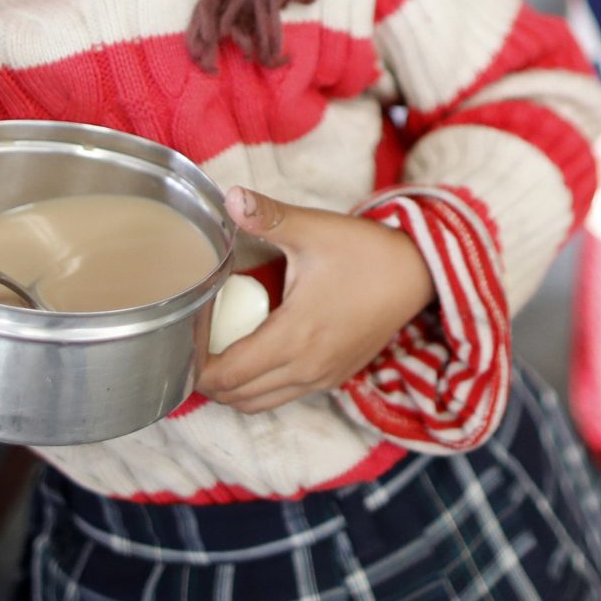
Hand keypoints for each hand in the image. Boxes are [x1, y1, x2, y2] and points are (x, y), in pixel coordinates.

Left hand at [198, 186, 436, 414]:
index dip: (195, 366)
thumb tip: (228, 196)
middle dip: (207, 379)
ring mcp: (323, 377)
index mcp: (295, 336)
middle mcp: (307, 368)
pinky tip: (253, 350)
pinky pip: (285, 395)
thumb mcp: (314, 229)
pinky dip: (259, 385)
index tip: (181, 341)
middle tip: (190, 345)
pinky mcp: (334, 377)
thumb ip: (267, 215)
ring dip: (233, 387)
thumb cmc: (367, 252)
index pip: (228, 374)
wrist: (419, 274)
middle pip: (238, 397)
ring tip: (215, 351)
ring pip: (260, 403)